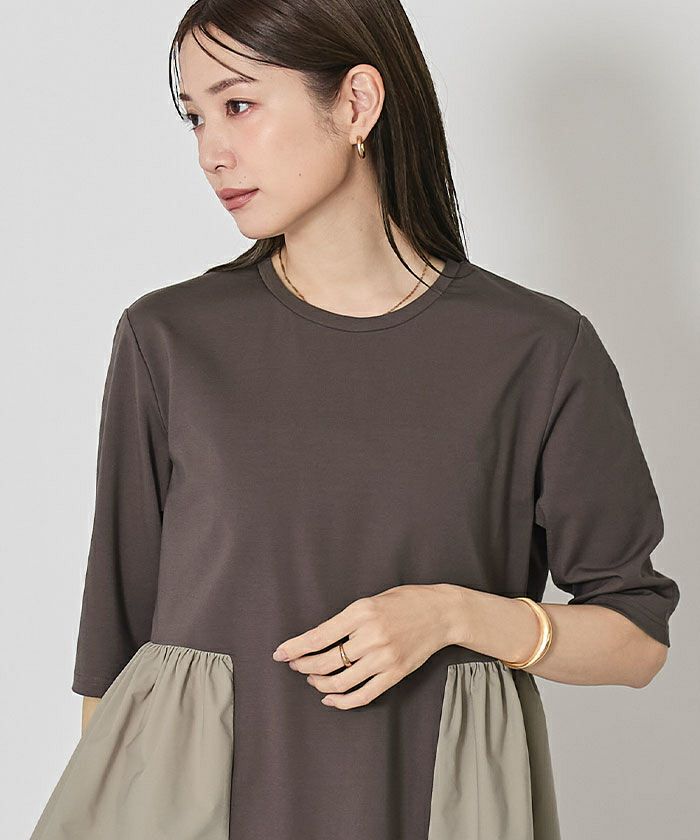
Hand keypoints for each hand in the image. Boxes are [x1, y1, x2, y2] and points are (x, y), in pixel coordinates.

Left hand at [271, 583, 458, 708]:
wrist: (441, 613)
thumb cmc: (405, 601)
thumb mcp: (371, 600)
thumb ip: (347, 620)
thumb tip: (317, 640)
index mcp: (361, 612)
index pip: (319, 636)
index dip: (295, 648)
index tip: (280, 653)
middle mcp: (371, 636)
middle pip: (325, 661)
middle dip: (303, 665)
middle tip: (295, 664)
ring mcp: (384, 658)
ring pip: (340, 682)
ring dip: (319, 684)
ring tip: (312, 677)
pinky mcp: (395, 674)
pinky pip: (363, 695)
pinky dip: (342, 701)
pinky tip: (330, 698)